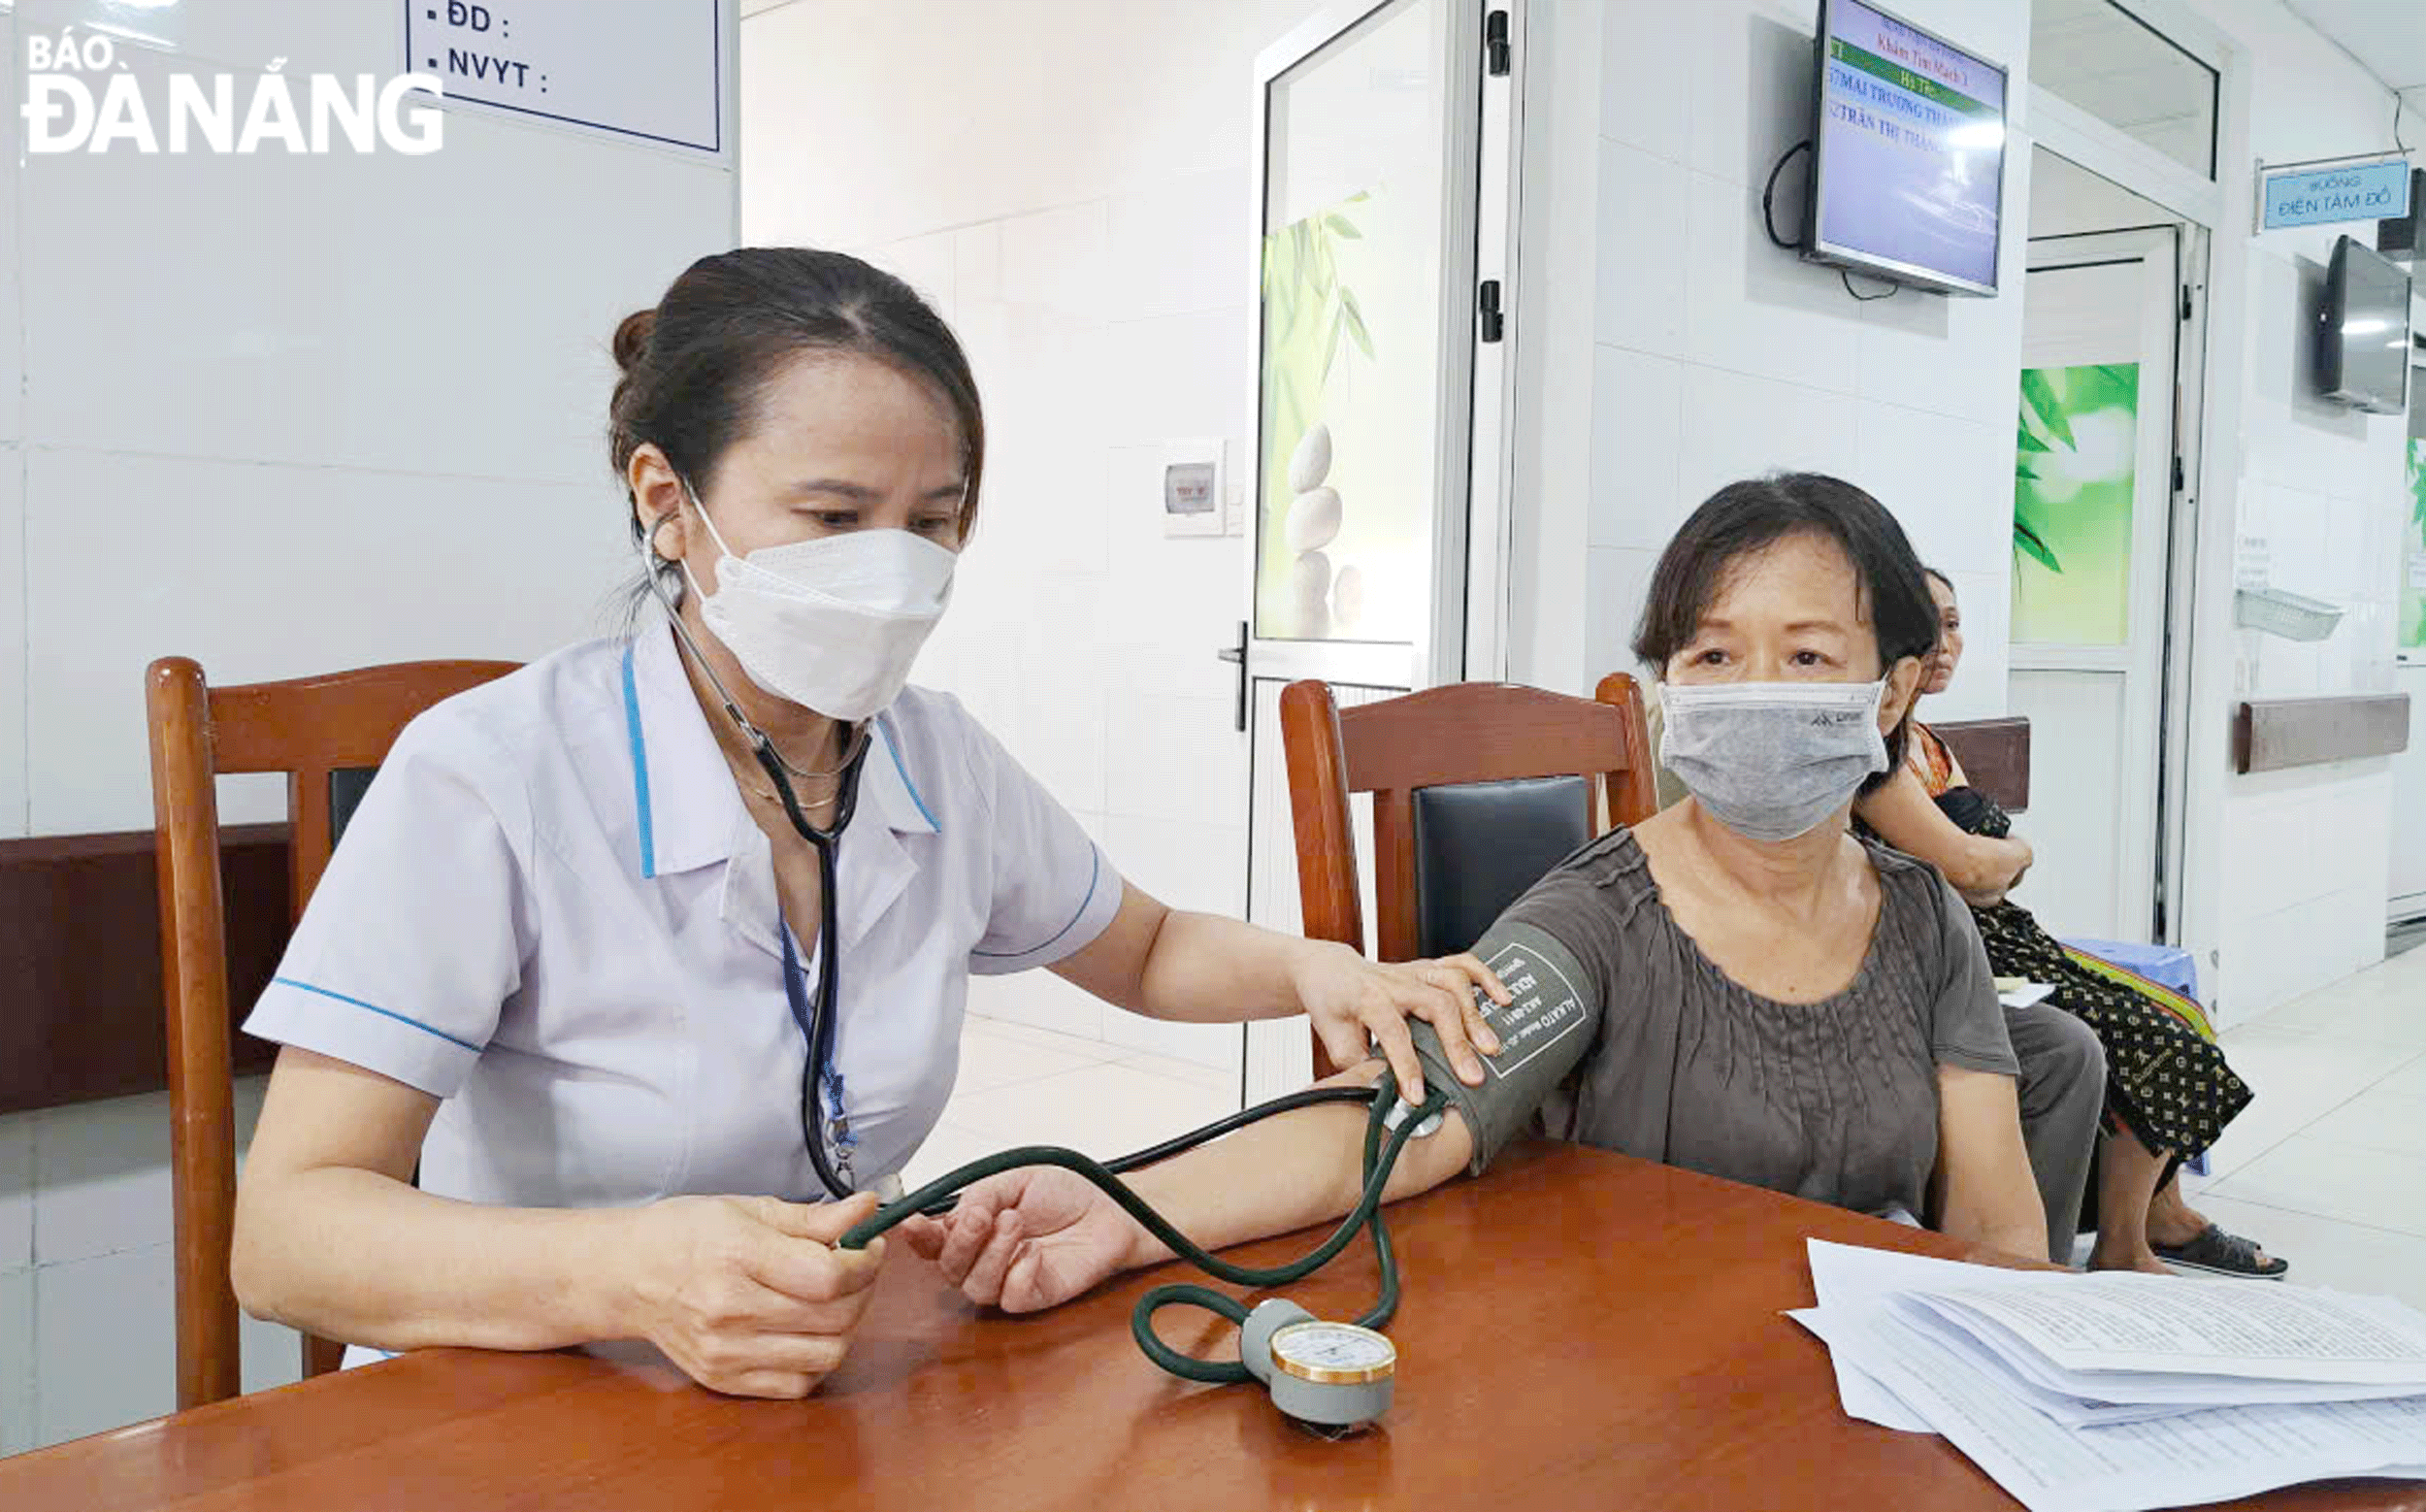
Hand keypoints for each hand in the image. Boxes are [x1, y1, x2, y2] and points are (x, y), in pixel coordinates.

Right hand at [619, 1192, 885, 1397]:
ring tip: (836, 1299)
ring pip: (826, 1355)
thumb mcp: (748, 1208)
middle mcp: (729, 1311)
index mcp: (736, 1256)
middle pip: (835, 1316)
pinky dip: (817, 1360)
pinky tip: (808, 1330)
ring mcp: (725, 1352)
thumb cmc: (685, 1234)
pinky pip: (798, 1384)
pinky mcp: (724, 1380)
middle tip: (858, 1268)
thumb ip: (813, 1217)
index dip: (864, 1262)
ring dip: (847, 1326)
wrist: (628, 1276)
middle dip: (864, 1289)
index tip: (868, 1247)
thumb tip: (868, 1209)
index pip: (829, 1276)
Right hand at [899, 1168, 1147, 1312]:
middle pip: (949, 1269)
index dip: (918, 1237)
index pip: (933, 1242)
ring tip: (1017, 1224)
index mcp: (973, 1229)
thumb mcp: (1015, 1180)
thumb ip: (980, 1195)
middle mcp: (984, 1258)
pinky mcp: (1035, 1297)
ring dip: (992, 1254)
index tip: (911, 1224)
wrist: (1109, 1209)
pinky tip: (1035, 1253)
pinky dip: (1019, 1274)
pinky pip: (1012, 1298)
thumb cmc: (1065, 1193)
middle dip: (961, 1242)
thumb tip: (956, 1217)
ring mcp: (1008, 1280)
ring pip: (976, 1286)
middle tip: (984, 1217)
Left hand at [1290, 941, 1509, 1102]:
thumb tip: (1385, 1092)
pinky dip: (1486, 977)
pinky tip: (1503, 999)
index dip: (1407, 1065)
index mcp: (1367, 998)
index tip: (1418, 1097)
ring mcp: (1414, 971)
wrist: (1328, 969)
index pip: (1393, 1030)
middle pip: (1434, 1003)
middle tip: (1473, 1077)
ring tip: (1491, 1047)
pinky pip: (1461, 962)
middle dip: (1456, 1042)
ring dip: (1475, 1014)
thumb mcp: (1333, 1039)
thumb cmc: (1333, 1006)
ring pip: (1452, 981)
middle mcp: (1394, 981)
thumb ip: (1358, 1064)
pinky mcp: (1427, 967)